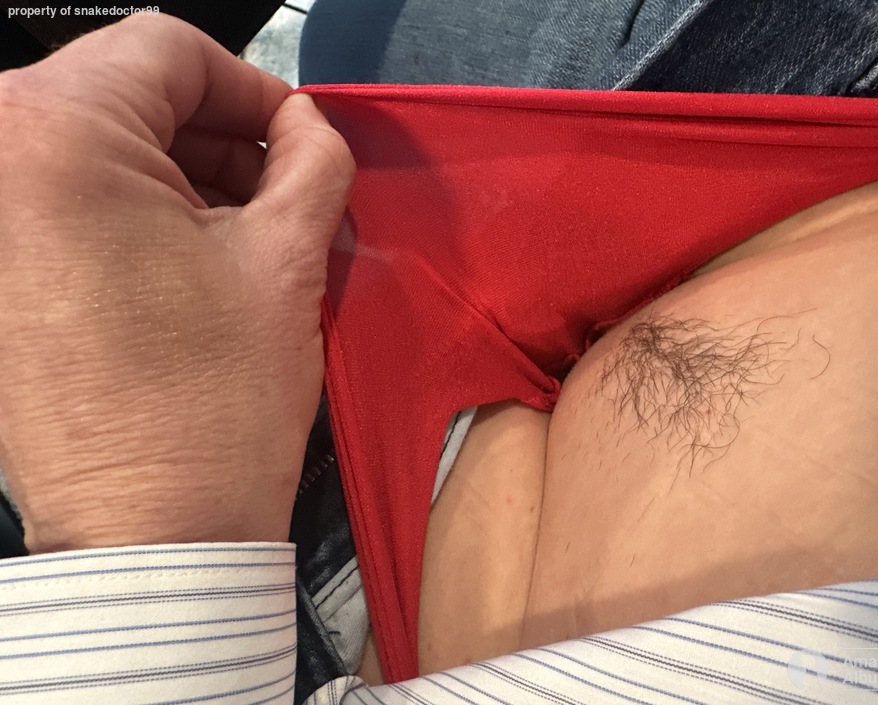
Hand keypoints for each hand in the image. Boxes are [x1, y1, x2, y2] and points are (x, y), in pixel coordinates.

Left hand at [0, 14, 353, 551]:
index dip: (255, 89)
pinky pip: (71, 205)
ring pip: (102, 151)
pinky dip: (141, 216)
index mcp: (53, 136)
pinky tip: (196, 268)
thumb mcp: (288, 258)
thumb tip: (310, 129)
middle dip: (222, 139)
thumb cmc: (207, 415)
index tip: (297, 136)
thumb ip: (315, 160)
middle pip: (131, 97)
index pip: (170, 49)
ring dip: (186, 180)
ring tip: (247, 240)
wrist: (155, 532)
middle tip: (286, 192)